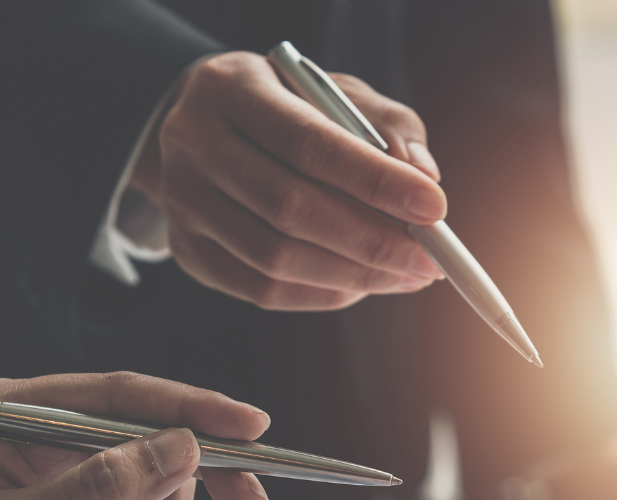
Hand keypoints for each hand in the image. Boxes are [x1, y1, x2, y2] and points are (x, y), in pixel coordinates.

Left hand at [0, 372, 271, 499]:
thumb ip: (101, 490)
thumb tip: (181, 447)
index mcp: (9, 416)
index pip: (117, 396)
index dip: (188, 409)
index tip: (247, 426)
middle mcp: (38, 442)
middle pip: (148, 436)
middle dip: (191, 474)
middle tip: (250, 496)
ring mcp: (61, 489)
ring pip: (155, 488)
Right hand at [129, 51, 447, 310]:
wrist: (203, 125)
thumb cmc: (287, 106)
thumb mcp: (337, 92)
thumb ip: (387, 124)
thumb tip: (424, 176)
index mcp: (231, 88)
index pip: (308, 142)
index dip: (375, 180)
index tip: (434, 208)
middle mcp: (193, 143)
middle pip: (288, 207)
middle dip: (372, 241)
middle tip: (430, 259)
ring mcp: (182, 203)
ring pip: (274, 259)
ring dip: (353, 276)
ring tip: (406, 274)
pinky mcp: (187, 251)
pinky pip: (262, 291)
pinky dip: (322, 294)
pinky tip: (362, 285)